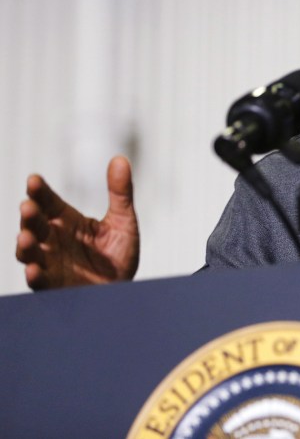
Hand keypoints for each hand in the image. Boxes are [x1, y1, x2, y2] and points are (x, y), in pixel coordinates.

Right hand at [16, 156, 139, 289]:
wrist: (122, 290)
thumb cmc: (118, 256)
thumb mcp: (124, 221)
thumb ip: (120, 193)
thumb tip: (121, 159)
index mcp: (66, 221)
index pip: (49, 202)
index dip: (40, 192)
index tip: (34, 180)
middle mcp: (52, 240)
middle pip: (35, 224)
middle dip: (30, 215)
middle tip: (28, 206)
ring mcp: (50, 263)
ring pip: (30, 252)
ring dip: (25, 245)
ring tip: (26, 236)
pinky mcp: (54, 286)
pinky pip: (41, 282)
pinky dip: (36, 276)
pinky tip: (34, 270)